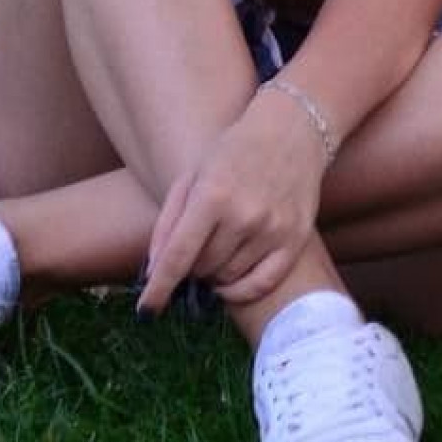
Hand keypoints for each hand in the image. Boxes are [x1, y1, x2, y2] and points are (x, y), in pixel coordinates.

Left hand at [140, 91, 327, 314]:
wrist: (293, 130)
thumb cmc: (234, 150)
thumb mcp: (192, 175)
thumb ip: (169, 222)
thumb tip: (155, 270)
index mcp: (212, 194)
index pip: (178, 256)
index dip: (159, 288)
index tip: (146, 311)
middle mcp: (244, 215)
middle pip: (202, 269)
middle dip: (190, 267)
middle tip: (195, 247)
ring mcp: (272, 229)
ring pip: (228, 278)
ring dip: (215, 274)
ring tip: (218, 248)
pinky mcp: (295, 240)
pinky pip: (262, 285)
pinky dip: (240, 291)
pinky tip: (230, 283)